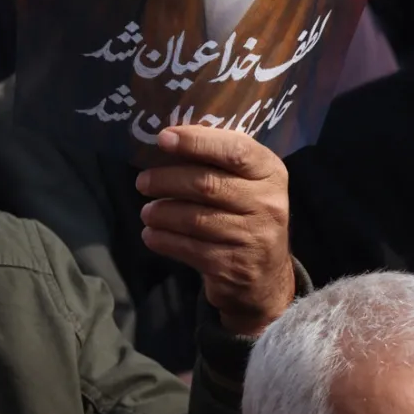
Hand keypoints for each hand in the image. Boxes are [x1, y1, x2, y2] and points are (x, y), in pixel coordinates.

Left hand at [136, 127, 294, 336]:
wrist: (265, 275)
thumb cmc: (246, 214)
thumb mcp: (248, 183)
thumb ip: (219, 161)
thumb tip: (168, 140)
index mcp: (271, 173)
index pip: (236, 150)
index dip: (197, 142)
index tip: (163, 138)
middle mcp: (267, 203)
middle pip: (208, 184)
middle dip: (168, 180)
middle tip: (142, 181)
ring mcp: (253, 237)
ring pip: (195, 219)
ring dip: (162, 213)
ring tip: (147, 212)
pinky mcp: (234, 266)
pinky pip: (190, 249)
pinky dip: (164, 240)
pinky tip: (151, 235)